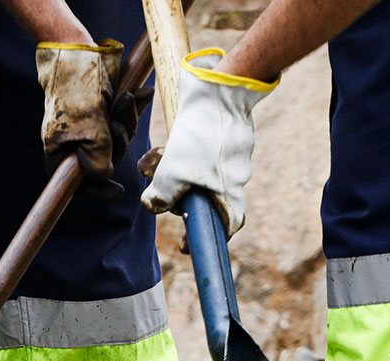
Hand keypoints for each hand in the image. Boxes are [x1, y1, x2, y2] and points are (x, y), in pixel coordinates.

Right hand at [36, 40, 130, 201]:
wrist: (79, 50)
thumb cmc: (78, 88)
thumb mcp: (88, 127)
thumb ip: (97, 157)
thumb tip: (104, 177)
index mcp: (61, 152)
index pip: (78, 184)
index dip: (97, 191)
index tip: (117, 192)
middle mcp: (75, 143)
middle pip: (105, 161)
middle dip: (118, 143)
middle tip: (115, 123)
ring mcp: (91, 127)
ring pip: (118, 139)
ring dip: (127, 120)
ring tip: (126, 99)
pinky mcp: (105, 111)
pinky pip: (124, 119)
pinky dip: (134, 108)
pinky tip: (141, 94)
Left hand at [140, 50, 275, 235]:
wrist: (221, 87)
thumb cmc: (200, 134)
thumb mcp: (173, 172)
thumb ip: (162, 195)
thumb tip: (153, 206)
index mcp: (230, 191)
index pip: (227, 225)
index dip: (210, 238)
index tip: (187, 245)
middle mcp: (236, 176)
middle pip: (208, 197)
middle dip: (181, 194)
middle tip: (162, 183)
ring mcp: (234, 154)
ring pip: (203, 171)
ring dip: (179, 167)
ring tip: (162, 154)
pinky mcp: (228, 133)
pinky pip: (205, 149)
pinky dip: (188, 147)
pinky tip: (177, 135)